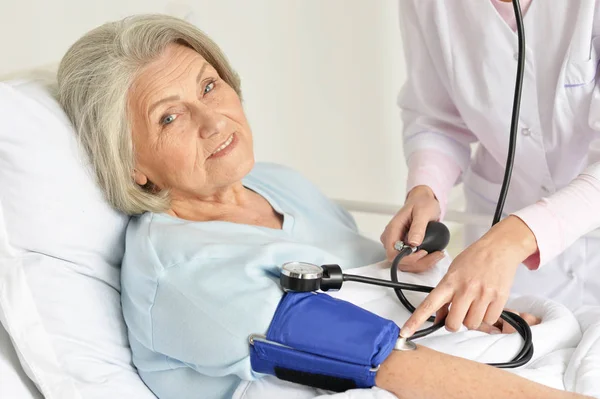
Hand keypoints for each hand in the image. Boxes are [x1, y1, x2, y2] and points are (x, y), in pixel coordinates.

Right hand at [380, 185, 442, 271]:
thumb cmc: (422, 203)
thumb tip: (413, 243)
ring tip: (437, 254)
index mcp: (393, 230)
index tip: (424, 252)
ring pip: (406, 264)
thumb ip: (418, 228)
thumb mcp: (423, 212)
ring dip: (422, 263)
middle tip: (436, 254)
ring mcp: (397, 244)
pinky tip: (434, 254)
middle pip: (399, 261)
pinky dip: (423, 261)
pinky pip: (411, 261)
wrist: (423, 200)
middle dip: (418, 262)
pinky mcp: (404, 247)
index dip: (407, 258)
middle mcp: (392, 239)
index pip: (392, 253)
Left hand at [401, 215, 537, 337]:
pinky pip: (489, 320)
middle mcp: (465, 289)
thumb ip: (445, 294)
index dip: (415, 320)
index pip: (428, 304)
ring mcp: (483, 294)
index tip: (405, 332)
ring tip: (474, 305)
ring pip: (472, 325)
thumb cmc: (474, 258)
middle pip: (453, 323)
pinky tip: (486, 304)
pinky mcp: (499, 298)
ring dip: (471, 320)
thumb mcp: (453, 272)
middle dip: (454, 323)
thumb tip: (439, 317)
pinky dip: (487, 317)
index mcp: (449, 281)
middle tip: (458, 314)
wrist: (499, 247)